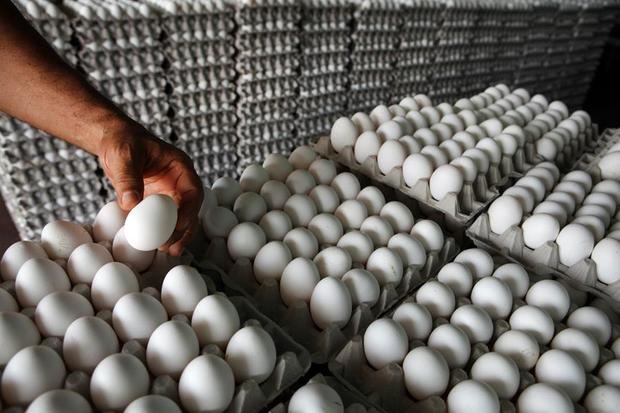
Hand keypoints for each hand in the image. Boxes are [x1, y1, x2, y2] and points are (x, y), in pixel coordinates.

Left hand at [98, 124, 202, 255]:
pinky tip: (158, 246)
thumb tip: (131, 204)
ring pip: (181, 216)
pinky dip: (163, 232)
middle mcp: (180, 181)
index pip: (193, 191)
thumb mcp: (123, 156)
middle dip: (185, 229)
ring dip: (177, 235)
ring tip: (169, 251)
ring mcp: (171, 192)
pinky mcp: (159, 201)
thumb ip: (127, 178)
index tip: (177, 227)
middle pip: (191, 208)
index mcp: (180, 167)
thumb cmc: (122, 142)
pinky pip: (165, 219)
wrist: (114, 141)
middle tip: (171, 247)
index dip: (188, 211)